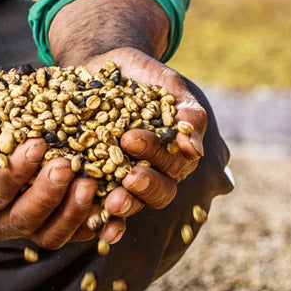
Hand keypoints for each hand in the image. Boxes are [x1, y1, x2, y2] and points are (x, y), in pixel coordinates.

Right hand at [0, 71, 108, 248]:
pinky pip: (77, 233)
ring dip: (72, 212)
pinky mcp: (57, 223)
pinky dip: (96, 225)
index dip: (14, 173)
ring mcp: (31, 226)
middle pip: (23, 221)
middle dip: (45, 195)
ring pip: (51, 235)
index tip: (36, 145)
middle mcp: (0, 221)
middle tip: (65, 166)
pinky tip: (114, 210)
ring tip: (90, 183)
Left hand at [74, 47, 205, 224]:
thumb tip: (195, 150)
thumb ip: (187, 113)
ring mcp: (127, 178)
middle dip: (144, 186)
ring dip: (126, 207)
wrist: (102, 66)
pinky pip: (106, 207)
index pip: (174, 164)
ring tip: (111, 203)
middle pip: (159, 191)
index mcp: (175, 151)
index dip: (155, 154)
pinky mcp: (101, 181)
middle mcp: (155, 170)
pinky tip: (95, 224)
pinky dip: (103, 220)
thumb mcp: (167, 83)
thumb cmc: (142, 73)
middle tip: (128, 177)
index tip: (130, 139)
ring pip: (135, 203)